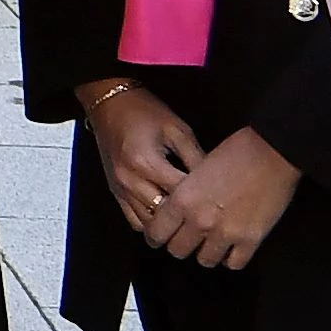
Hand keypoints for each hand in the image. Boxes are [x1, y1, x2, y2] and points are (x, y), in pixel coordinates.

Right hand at [75, 76, 205, 230]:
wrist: (109, 105)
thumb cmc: (145, 112)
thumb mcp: (177, 129)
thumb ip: (196, 156)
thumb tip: (217, 182)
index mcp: (146, 162)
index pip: (180, 193)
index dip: (202, 199)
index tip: (221, 201)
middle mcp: (130, 181)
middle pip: (164, 214)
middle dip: (187, 218)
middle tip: (209, 216)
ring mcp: (120, 190)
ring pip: (149, 224)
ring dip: (169, 225)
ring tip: (189, 220)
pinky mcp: (115, 193)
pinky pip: (134, 221)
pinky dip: (152, 224)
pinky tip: (167, 217)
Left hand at [144, 127, 298, 269]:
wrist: (271, 151)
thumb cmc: (234, 152)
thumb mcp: (197, 170)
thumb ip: (184, 195)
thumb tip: (175, 211)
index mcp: (183, 200)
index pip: (156, 233)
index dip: (157, 236)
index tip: (162, 235)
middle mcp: (200, 221)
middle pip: (178, 251)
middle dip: (182, 244)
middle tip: (190, 237)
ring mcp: (226, 233)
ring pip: (205, 260)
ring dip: (207, 251)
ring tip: (213, 241)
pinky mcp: (251, 240)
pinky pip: (234, 263)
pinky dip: (232, 257)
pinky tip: (233, 247)